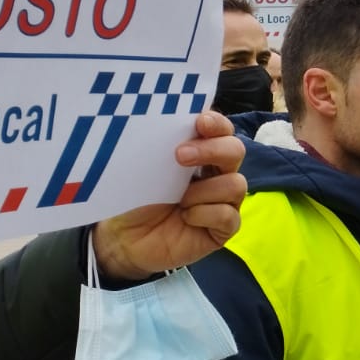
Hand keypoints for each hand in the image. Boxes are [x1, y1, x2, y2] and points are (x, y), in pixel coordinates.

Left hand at [91, 110, 245, 280]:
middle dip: (212, 150)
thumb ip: (165, 145)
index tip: (200, 122)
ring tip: (179, 200)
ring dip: (203, 191)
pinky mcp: (222, 229)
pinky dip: (205, 214)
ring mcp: (222, 201)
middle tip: (180, 156)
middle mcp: (217, 174)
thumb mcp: (146, 166)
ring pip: (235, 185)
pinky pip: (228, 216)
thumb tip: (176, 122)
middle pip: (236, 150)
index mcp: (201, 153)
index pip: (222, 130)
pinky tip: (186, 218)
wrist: (123, 237)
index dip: (217, 124)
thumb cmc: (135, 197)